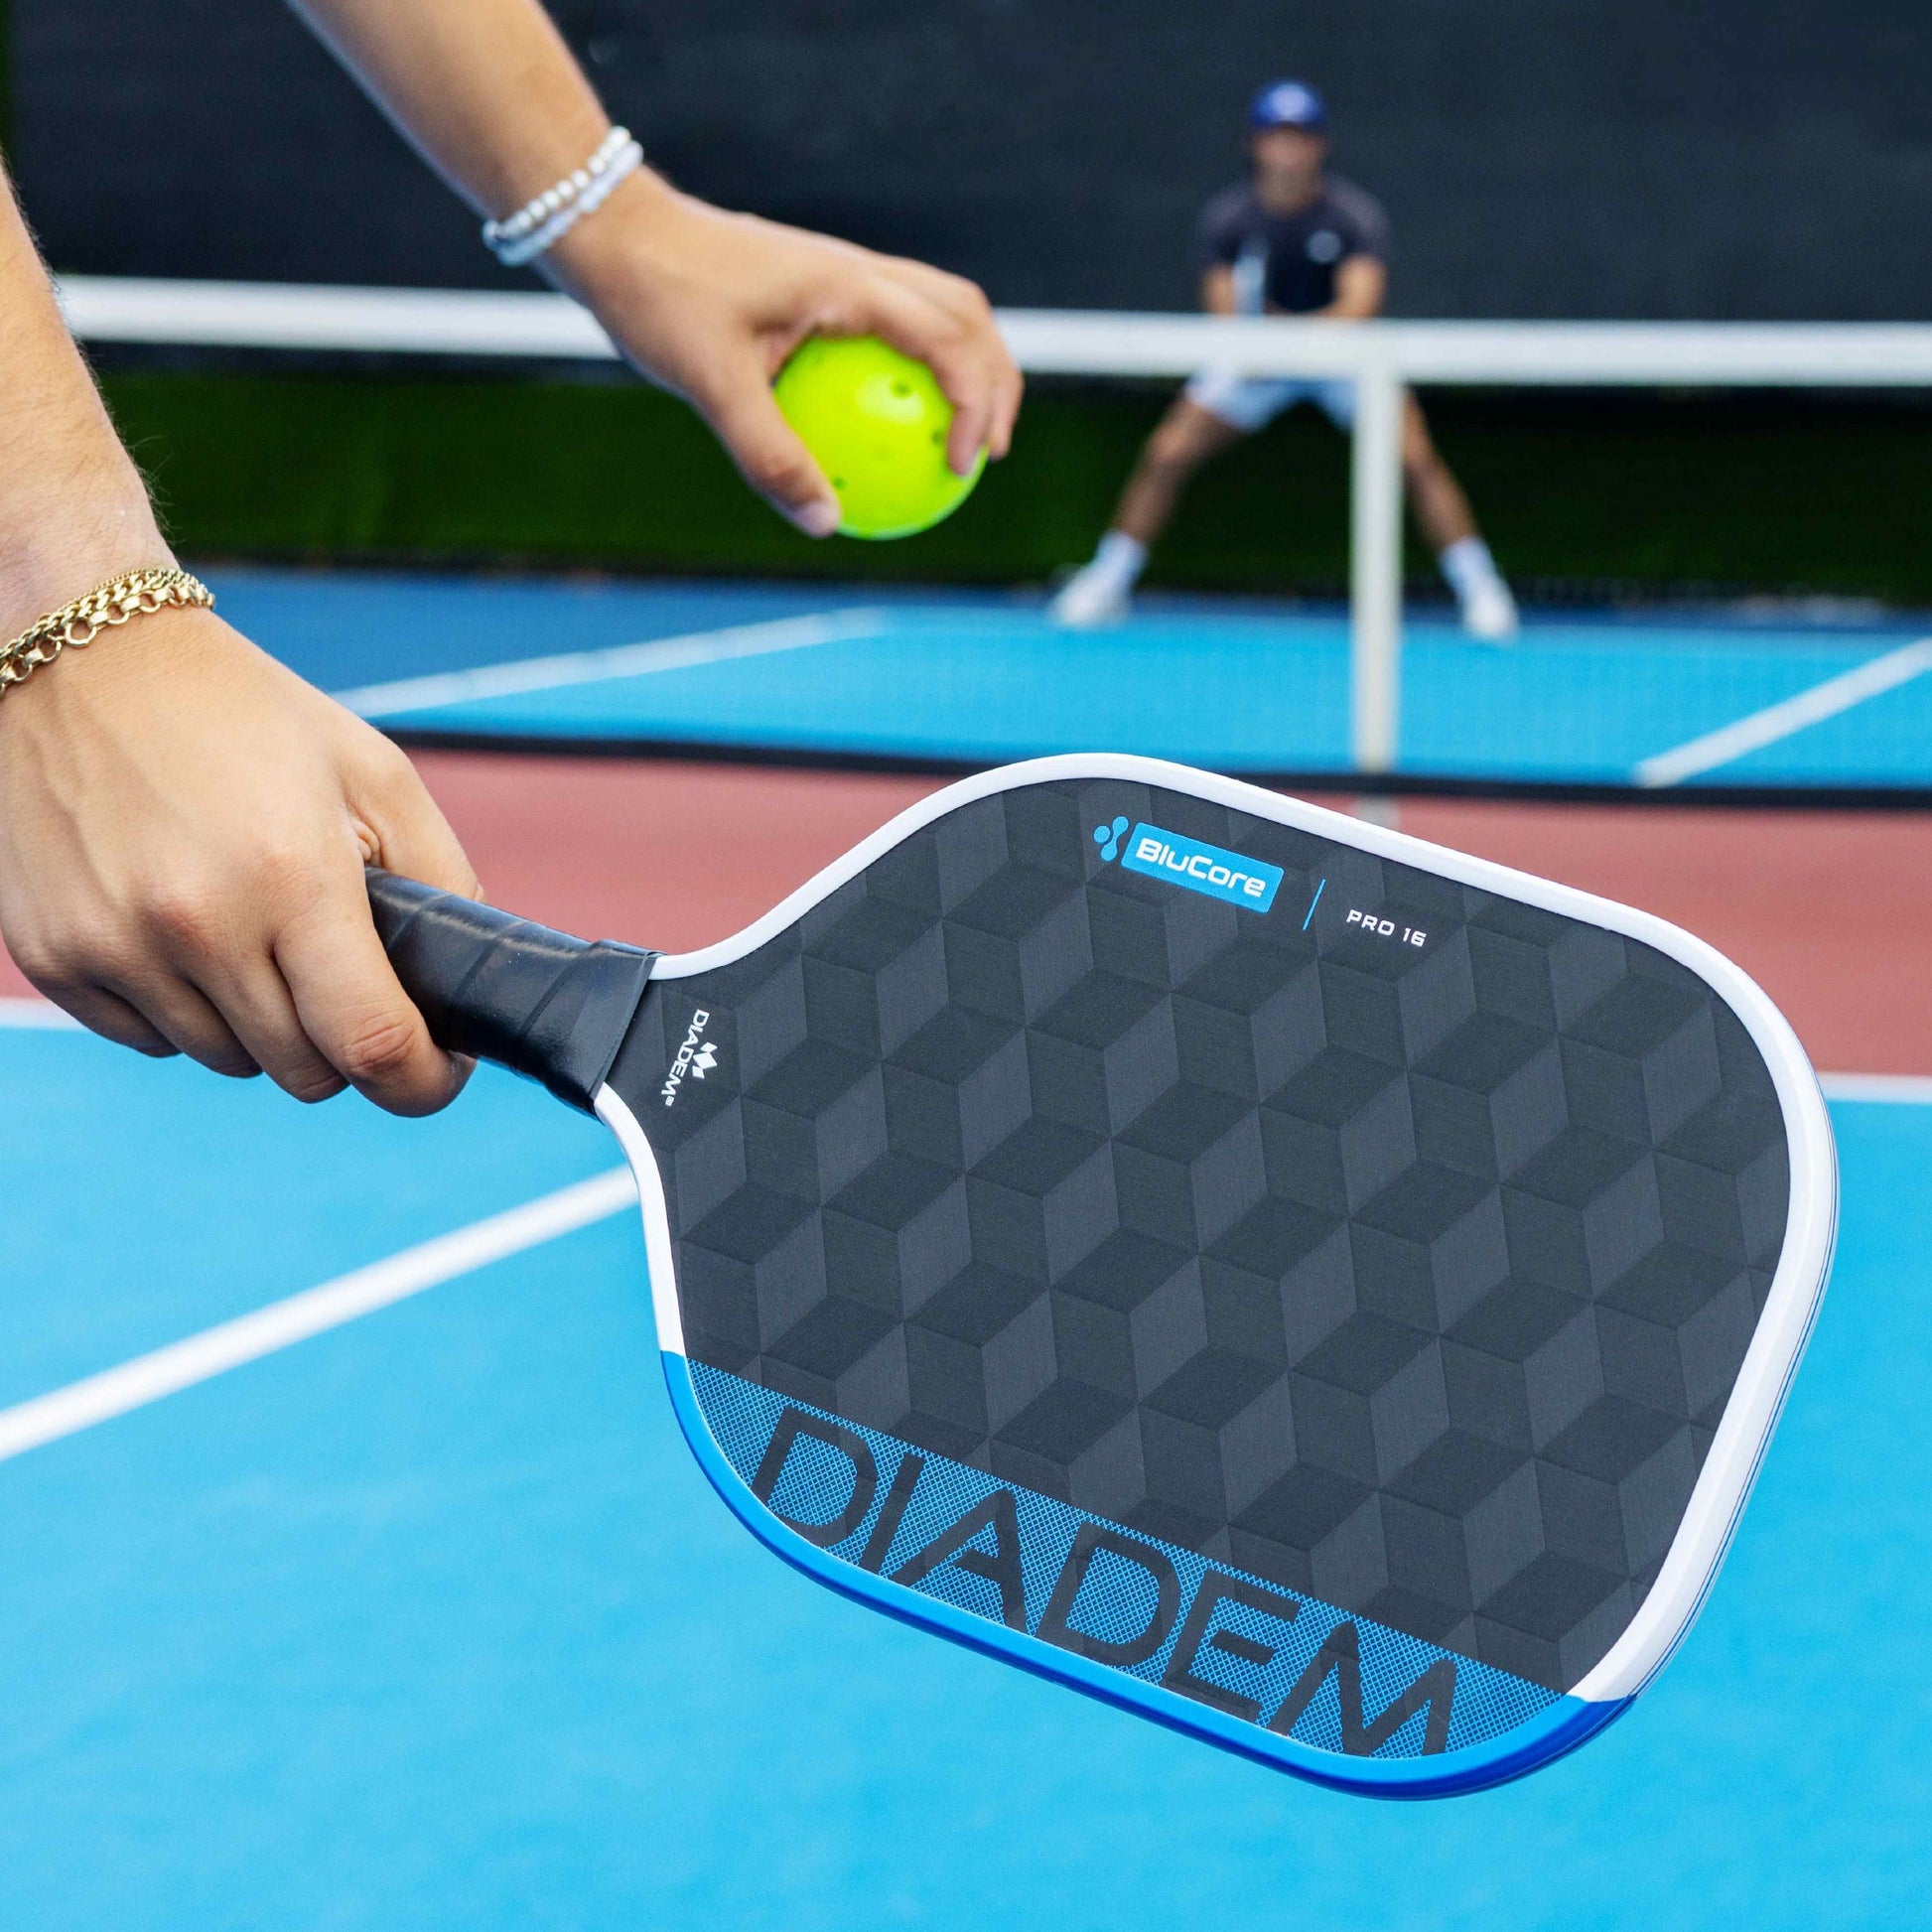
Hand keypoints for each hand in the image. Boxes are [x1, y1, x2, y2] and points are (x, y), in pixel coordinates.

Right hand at [0, 606, 478, 1114]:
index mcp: (292, 876)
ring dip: (263, 1027)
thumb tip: (465, 984)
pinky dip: (186, 1012)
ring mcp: (114, 946)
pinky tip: (188, 935)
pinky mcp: (55, 956)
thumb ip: (440, 881)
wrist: (83, 657)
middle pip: (305, 1071)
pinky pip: (152, 1040)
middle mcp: (198, 924)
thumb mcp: (375, 774)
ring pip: (229, 1063)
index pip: (374, 1042)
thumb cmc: (246, 713)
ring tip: (257, 935)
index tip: (439, 1073)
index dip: (423, 1082)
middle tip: (344, 981)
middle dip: (344, 1045)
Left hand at [547, 175, 1023, 534]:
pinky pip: (892, 323)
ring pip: (938, 311)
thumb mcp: (710, 386)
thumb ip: (770, 455)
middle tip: (988, 454)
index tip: (962, 467)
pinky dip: (915, 367)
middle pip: (966, 315)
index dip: (976, 405)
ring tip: (960, 436)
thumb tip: (826, 524)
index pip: (947, 340)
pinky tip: (888, 425)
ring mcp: (844, 271)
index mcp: (847, 284)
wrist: (616, 231)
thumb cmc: (659, 298)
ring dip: (966, 368)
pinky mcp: (823, 284)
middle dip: (997, 382)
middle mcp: (858, 269)